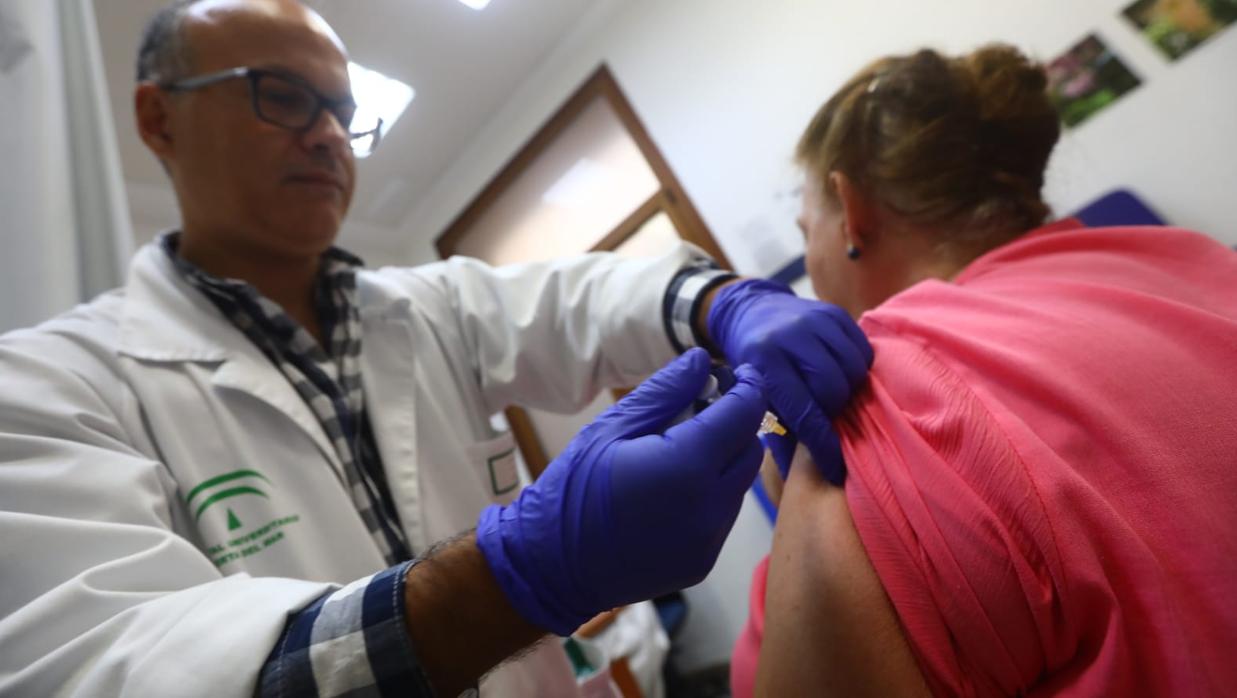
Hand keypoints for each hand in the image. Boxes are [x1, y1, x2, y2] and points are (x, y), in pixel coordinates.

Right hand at [476, 348, 766, 635]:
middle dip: (737, 425)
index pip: (743, 415)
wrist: (552, 567)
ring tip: (680, 452)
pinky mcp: (703, 562)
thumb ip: (665, 391)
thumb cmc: (573, 489)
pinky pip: (723, 515)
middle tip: (703, 410)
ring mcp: (709, 540)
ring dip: (724, 461)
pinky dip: (711, 494)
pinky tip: (672, 490)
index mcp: (686, 466)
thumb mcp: (612, 427)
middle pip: (750, 451)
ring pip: (740, 485)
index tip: (741, 373)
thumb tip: (702, 361)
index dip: (748, 387)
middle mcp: (709, 506)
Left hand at [707, 279, 871, 483]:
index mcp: (764, 362)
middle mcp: (789, 337)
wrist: (752, 311)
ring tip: (836, 394)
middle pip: (833, 388)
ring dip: (850, 389)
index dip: (823, 443)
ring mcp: (813, 320)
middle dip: (835, 410)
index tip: (835, 467)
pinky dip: (858, 366)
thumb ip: (779, 431)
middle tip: (828, 415)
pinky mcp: (834, 312)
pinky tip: (843, 371)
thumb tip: (800, 478)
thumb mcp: (755, 397)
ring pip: (853, 368)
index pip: (803, 410)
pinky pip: (862, 348)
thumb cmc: (754, 364)